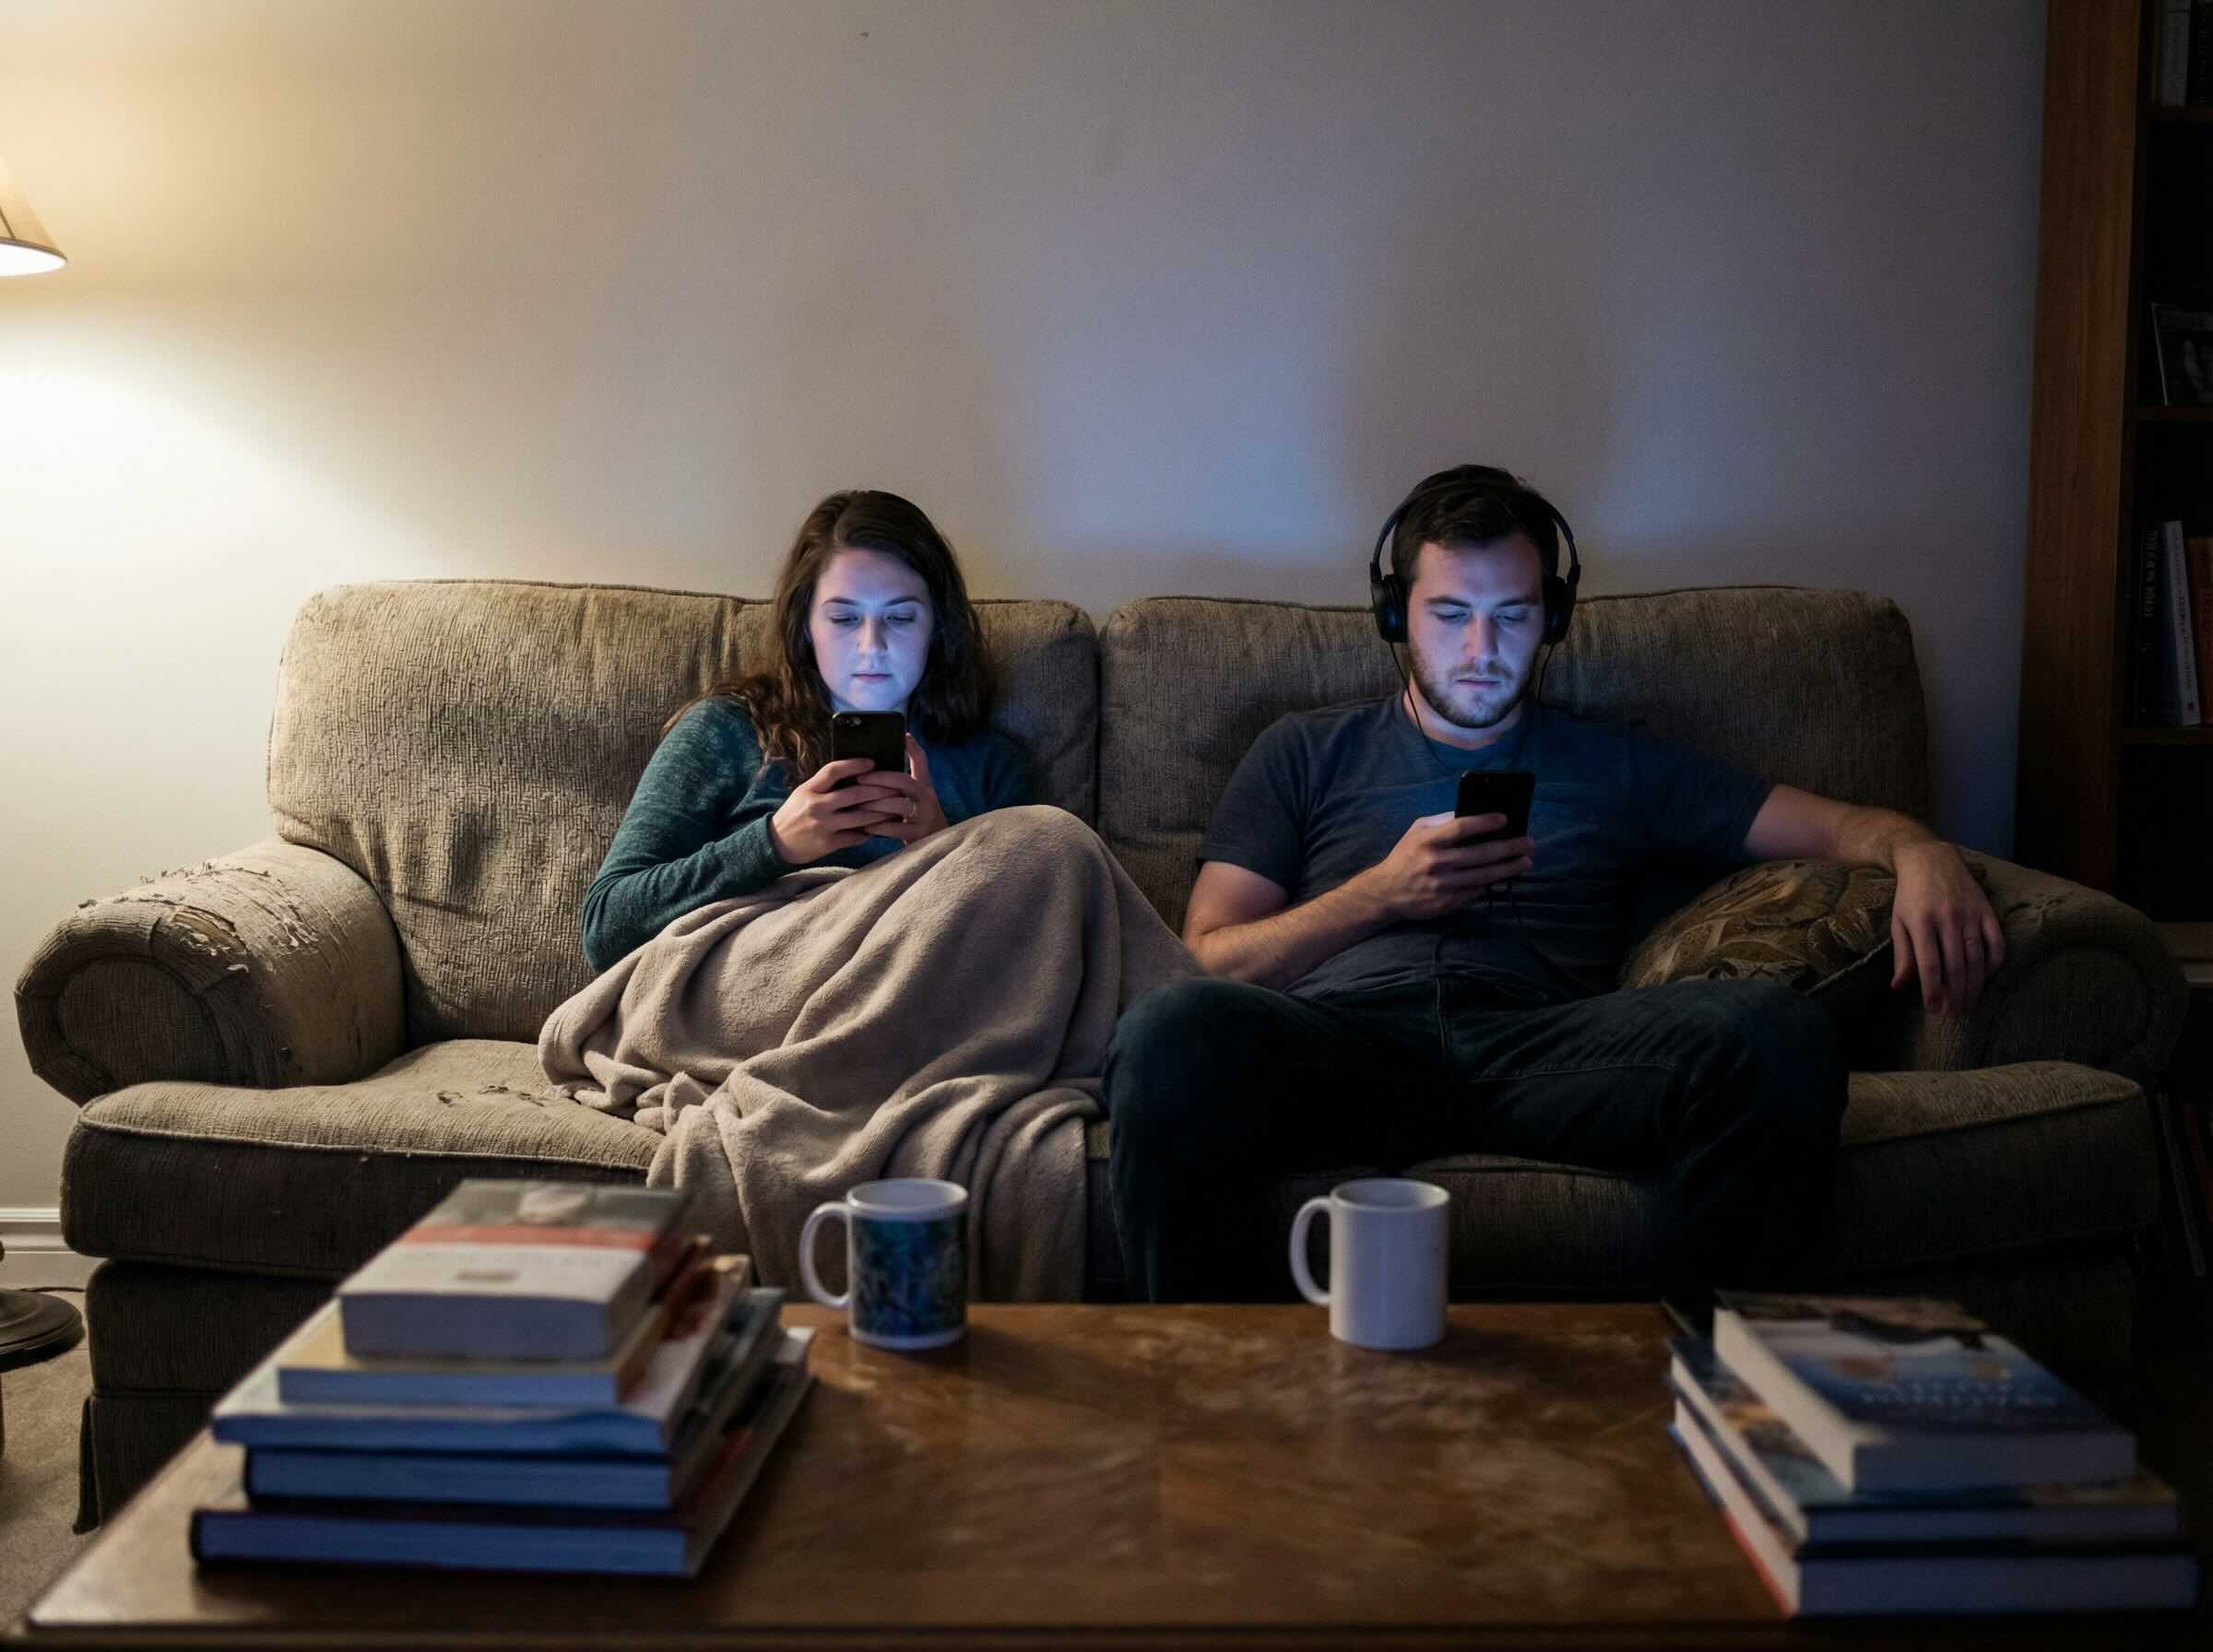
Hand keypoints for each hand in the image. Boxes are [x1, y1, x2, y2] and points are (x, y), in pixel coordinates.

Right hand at [767, 757, 903, 863]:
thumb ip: (825, 785)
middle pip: (854, 794)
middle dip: (879, 790)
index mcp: (809, 789)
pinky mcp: (828, 843)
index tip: (872, 762)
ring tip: (895, 808)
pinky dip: (870, 831)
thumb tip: (854, 773)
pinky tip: (881, 827)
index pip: (833, 771)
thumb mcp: (804, 793)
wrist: (776, 843)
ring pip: (860, 817)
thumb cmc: (795, 813)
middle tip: (896, 787)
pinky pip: (855, 836)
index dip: (854, 765)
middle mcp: (816, 806)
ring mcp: (823, 826)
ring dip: (881, 813)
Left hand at [858, 734, 950, 845]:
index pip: (921, 761)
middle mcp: (927, 797)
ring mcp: (924, 816)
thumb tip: (902, 740)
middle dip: (880, 779)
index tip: (900, 737)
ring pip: (899, 804)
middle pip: (904, 781)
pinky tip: (865, 826)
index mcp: (924, 785)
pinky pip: (896, 829)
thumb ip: (908, 772)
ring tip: (857, 803)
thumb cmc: (918, 813)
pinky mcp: (918, 834)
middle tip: (858, 779)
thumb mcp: (918, 792)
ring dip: (876, 803)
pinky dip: (879, 827)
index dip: (912, 748)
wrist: (934, 842)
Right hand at [1352, 812, 1534, 922]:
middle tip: (1529, 843)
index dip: (1486, 822)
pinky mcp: (1448, 903)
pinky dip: (1492, 883)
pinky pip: (1476, 891)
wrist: (1386, 893)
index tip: (1505, 819)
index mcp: (1428, 841)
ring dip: (1509, 868)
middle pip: (1481, 854)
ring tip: (1526, 861)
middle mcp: (1437, 863)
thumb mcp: (1417, 831)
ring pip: (1484, 876)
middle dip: (1509, 848)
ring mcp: (1443, 886)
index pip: (1463, 827)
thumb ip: (1442, 821)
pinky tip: (1504, 876)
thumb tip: (1472, 814)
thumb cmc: (1405, 856)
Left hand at [1890, 841, 2005, 1017]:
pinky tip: (1987, 978)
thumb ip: (1902, 955)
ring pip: (1977, 958)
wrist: (1931, 858)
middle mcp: (1948, 918)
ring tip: (1970, 1004)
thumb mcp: (1899, 922)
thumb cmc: (1910, 895)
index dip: (1932, 990)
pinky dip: (1995, 963)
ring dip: (1975, 985)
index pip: (1929, 965)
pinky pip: (1996, 942)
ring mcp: (1970, 914)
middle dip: (1956, 994)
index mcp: (1921, 922)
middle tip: (1955, 1014)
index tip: (1934, 1010)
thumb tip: (1899, 987)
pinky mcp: (1987, 910)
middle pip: (1955, 965)